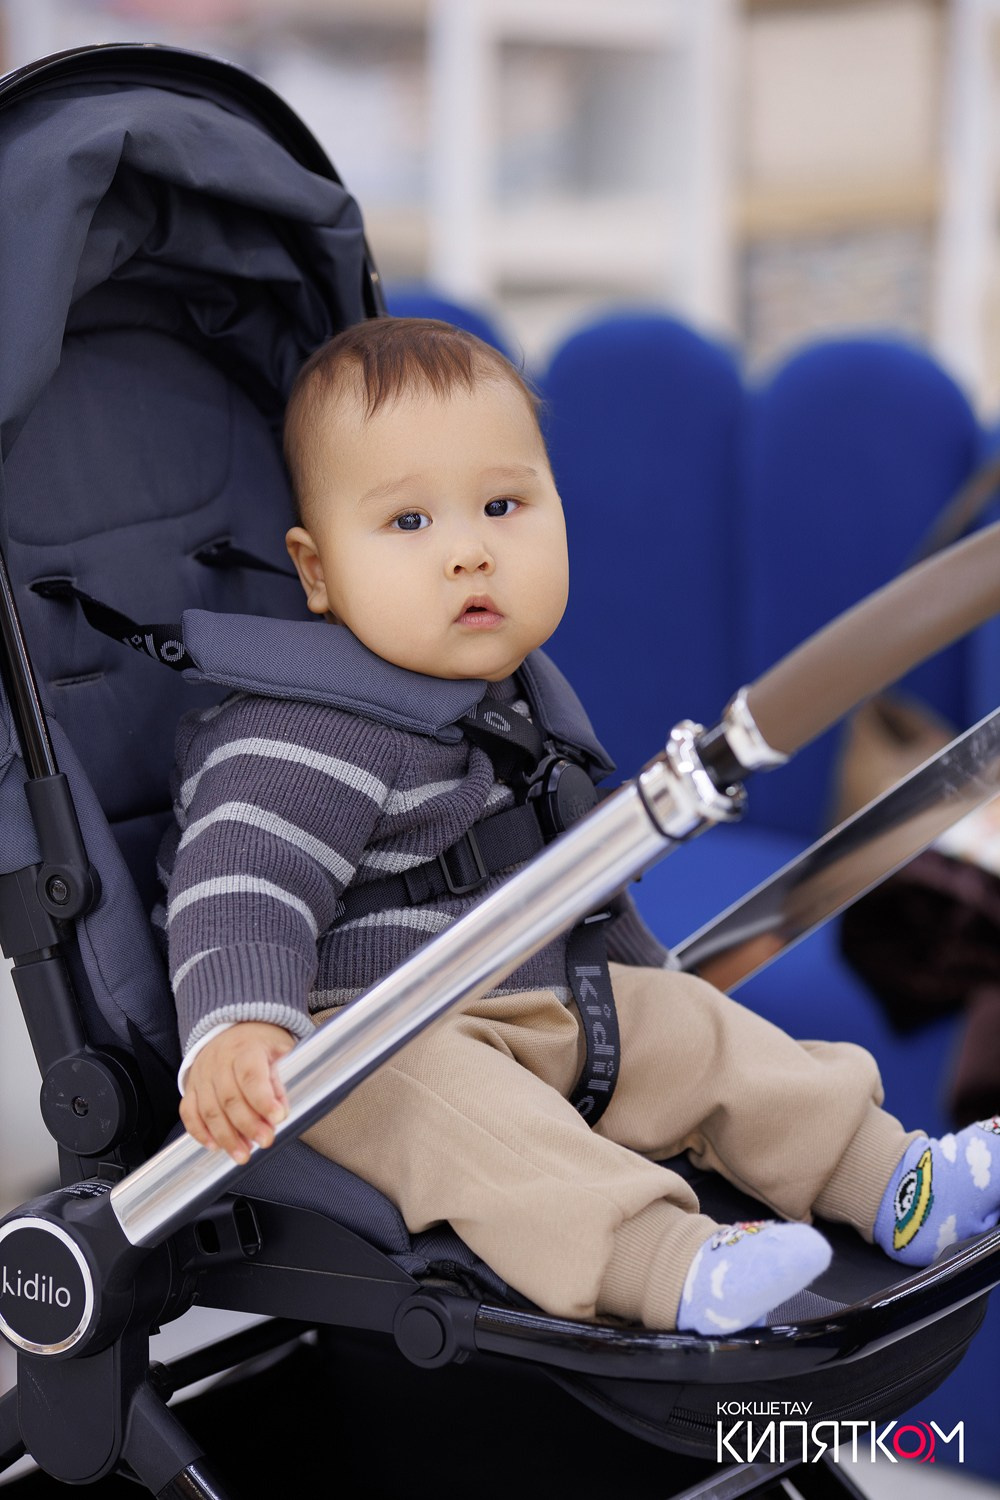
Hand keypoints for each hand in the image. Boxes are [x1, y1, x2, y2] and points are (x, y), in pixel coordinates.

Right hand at [180, 1022, 296, 1163]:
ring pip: (209, 1110)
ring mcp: (202, 1075)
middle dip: (248, 1125)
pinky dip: (199, 1132)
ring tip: (242, 1155)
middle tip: (265, 1142)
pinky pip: (189, 1113)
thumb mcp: (279, 1050)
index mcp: (245, 1048)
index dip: (263, 1099)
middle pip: (229, 1098)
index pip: (250, 1075)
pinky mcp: (191, 1087)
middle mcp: (218, 1061)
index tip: (277, 1118)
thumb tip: (279, 1113)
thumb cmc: (260, 1042)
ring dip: (226, 1137)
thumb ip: (279, 1081)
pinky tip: (214, 1146)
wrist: (233, 1026)